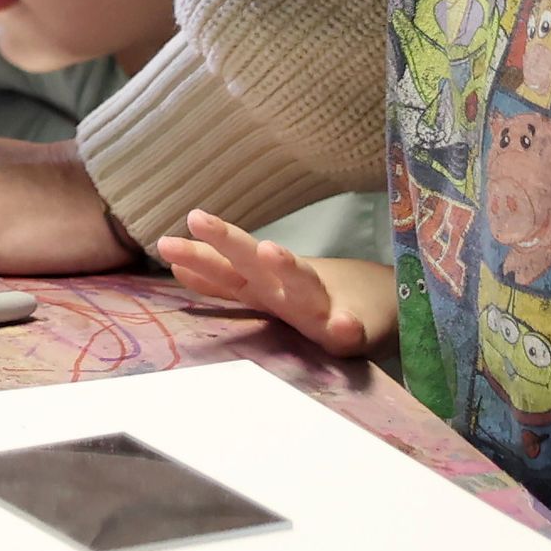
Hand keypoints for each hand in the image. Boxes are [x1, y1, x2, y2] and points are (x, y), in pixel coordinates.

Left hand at [156, 212, 390, 356]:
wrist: (383, 304)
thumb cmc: (317, 298)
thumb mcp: (267, 290)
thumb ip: (225, 283)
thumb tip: (179, 271)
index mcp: (266, 287)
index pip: (227, 270)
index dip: (199, 258)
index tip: (167, 247)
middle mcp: (289, 293)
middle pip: (255, 265)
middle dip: (227, 242)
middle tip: (197, 218)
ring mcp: (322, 309)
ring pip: (302, 286)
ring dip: (286, 268)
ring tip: (270, 252)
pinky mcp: (355, 332)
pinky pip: (350, 332)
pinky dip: (346, 328)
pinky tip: (342, 326)